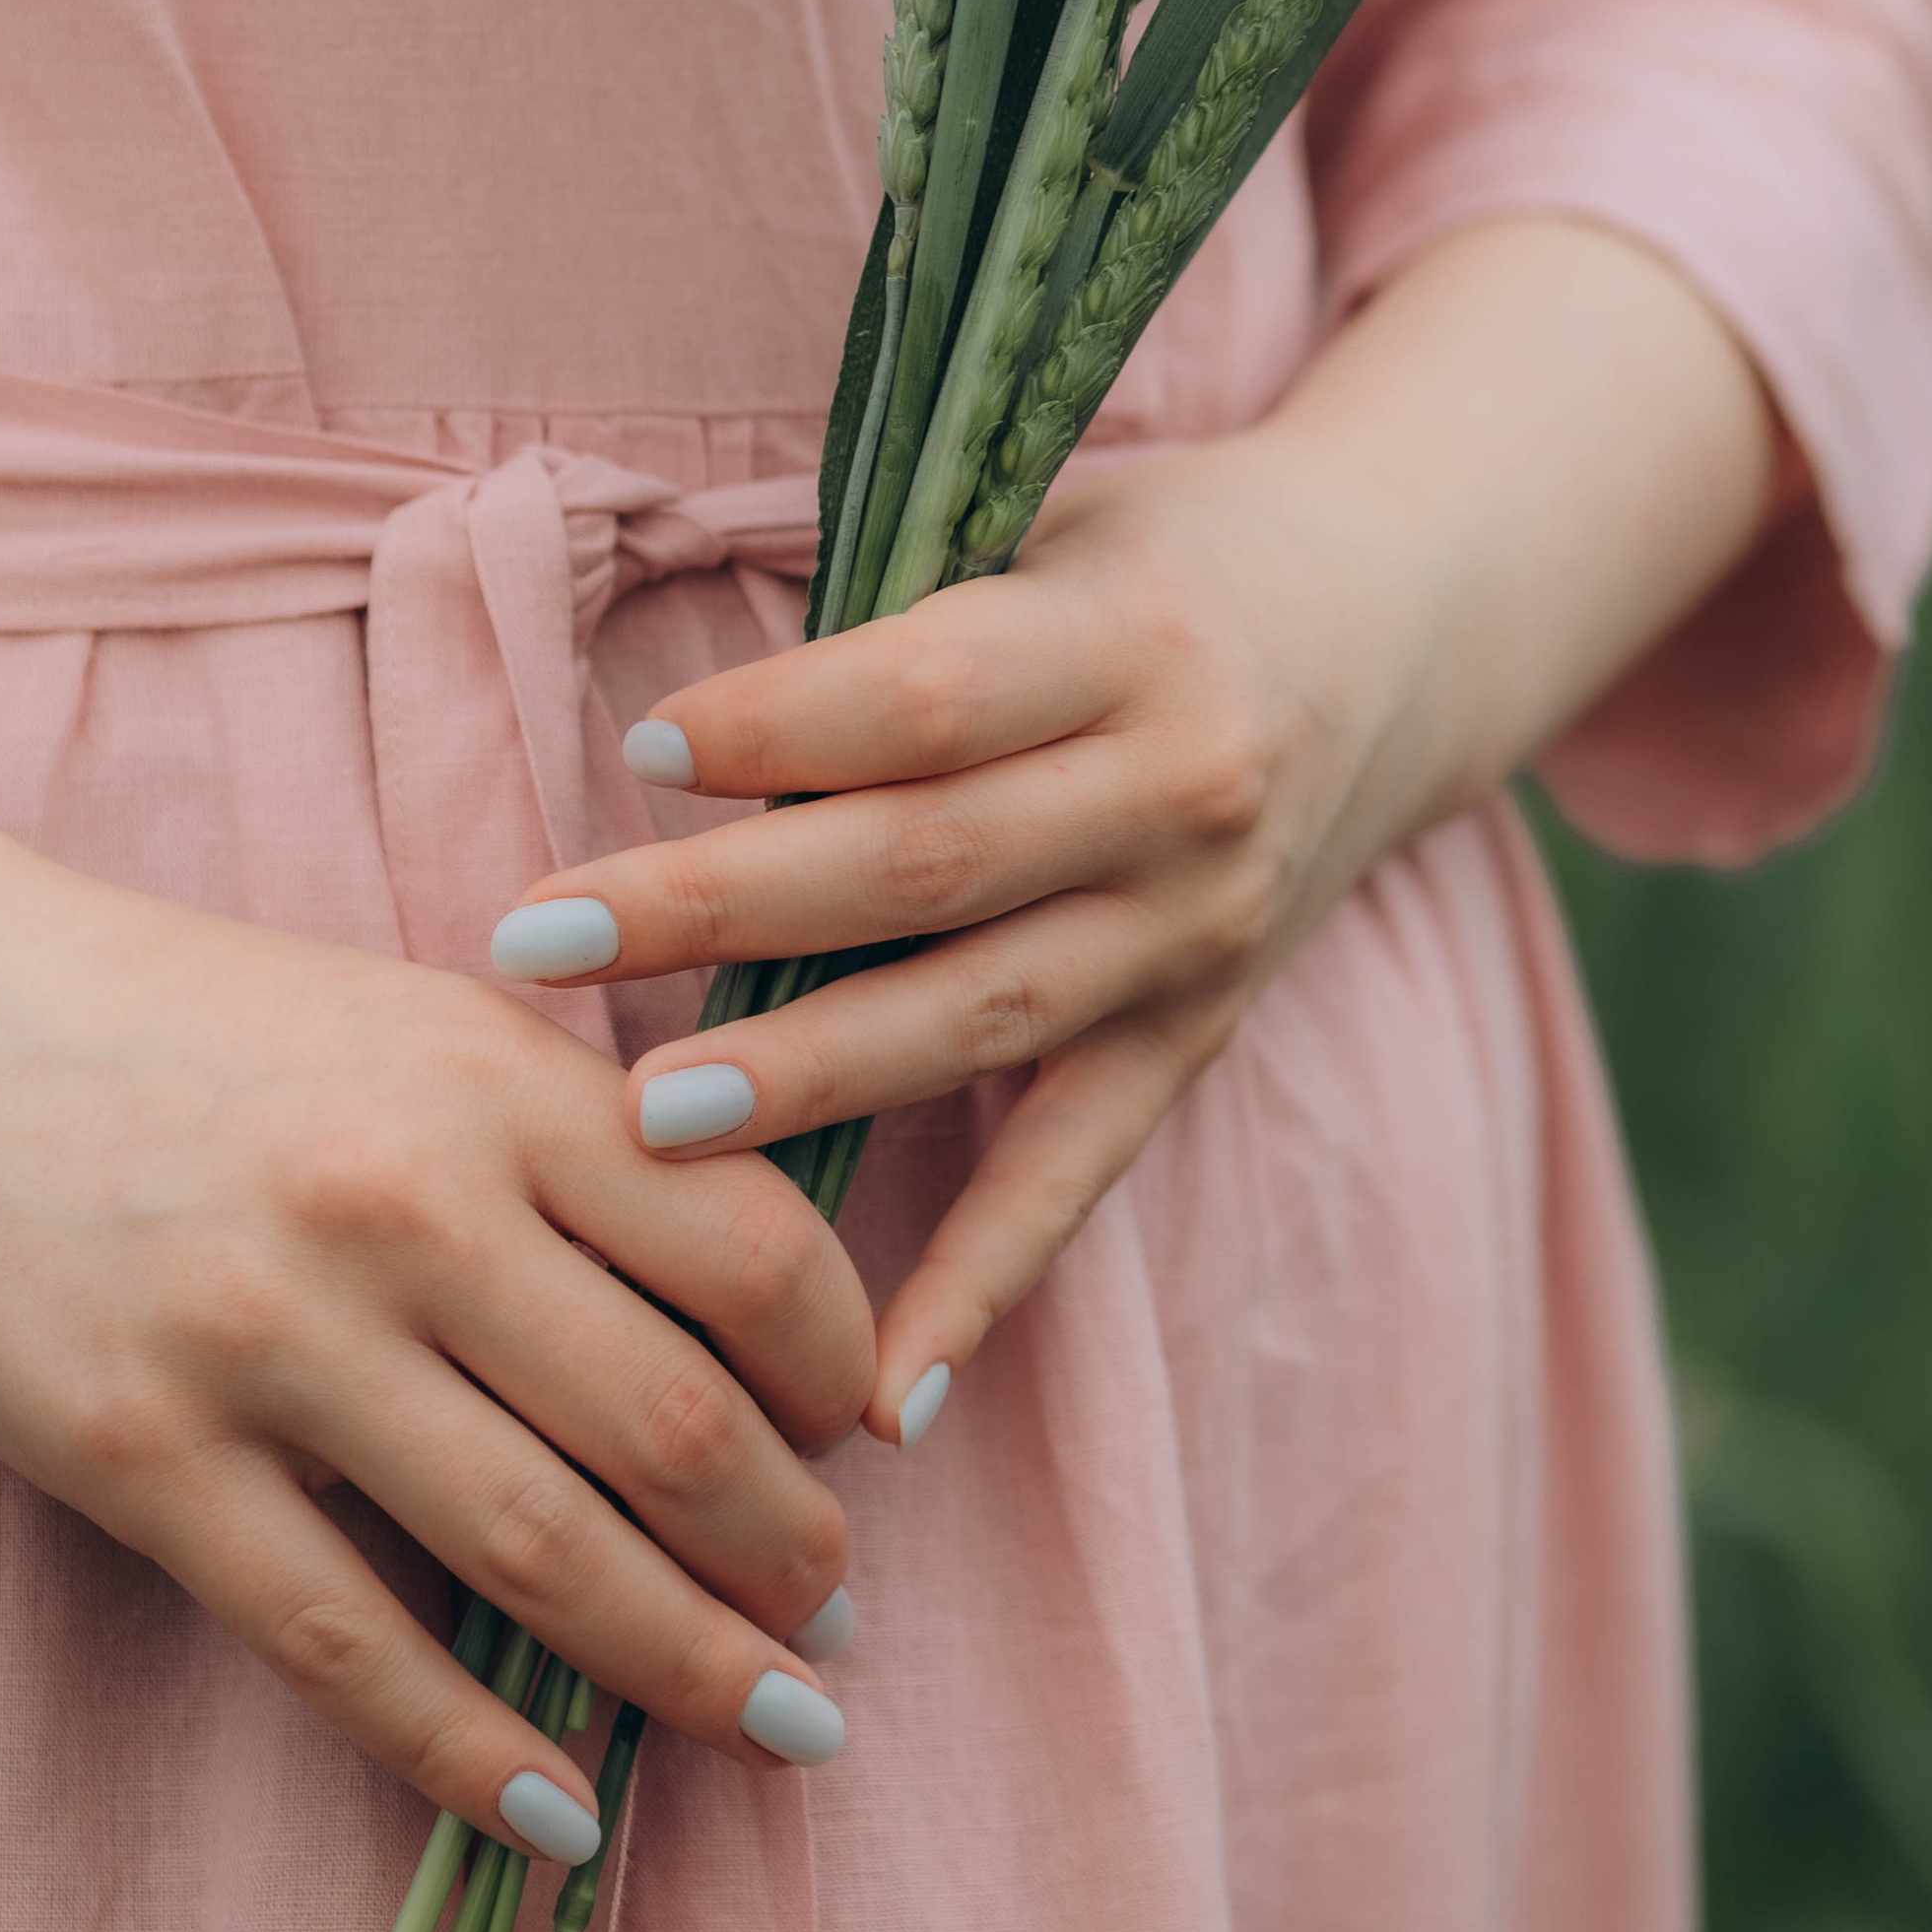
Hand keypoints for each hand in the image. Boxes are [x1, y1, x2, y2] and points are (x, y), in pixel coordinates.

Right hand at [0, 660, 872, 1857]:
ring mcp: (271, 1336)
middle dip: (792, 1551)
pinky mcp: (146, 1456)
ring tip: (774, 1713)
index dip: (842, 1366)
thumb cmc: (212, 1026)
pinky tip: (565, 1810)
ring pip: (535, 1551)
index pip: (752, 1244)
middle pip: (673, 1424)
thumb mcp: (426, 1021)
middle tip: (838, 1614)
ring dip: (683, 1661)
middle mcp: (404, 1204)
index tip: (867, 1433)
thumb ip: (583, 1135)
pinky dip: (473, 1751)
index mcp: (495, 1080)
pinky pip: (344, 1645)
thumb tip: (767, 1290)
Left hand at [501, 219, 1782, 1445]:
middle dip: (718, 910)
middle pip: (924, 865)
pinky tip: (879, 1394)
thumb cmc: (1153, 564)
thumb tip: (685, 733)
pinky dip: (983, 1288)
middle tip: (538, 940)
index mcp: (1124, 640)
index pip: (932, 695)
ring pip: (979, 1018)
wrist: (1392, 624)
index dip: (784, 724)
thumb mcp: (1046, 537)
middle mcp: (1176, 792)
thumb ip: (905, 625)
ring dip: (804, 1079)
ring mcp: (1194, 931)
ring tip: (638, 1119)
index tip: (640, 749)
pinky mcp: (1201, 1035)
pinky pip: (1078, 1172)